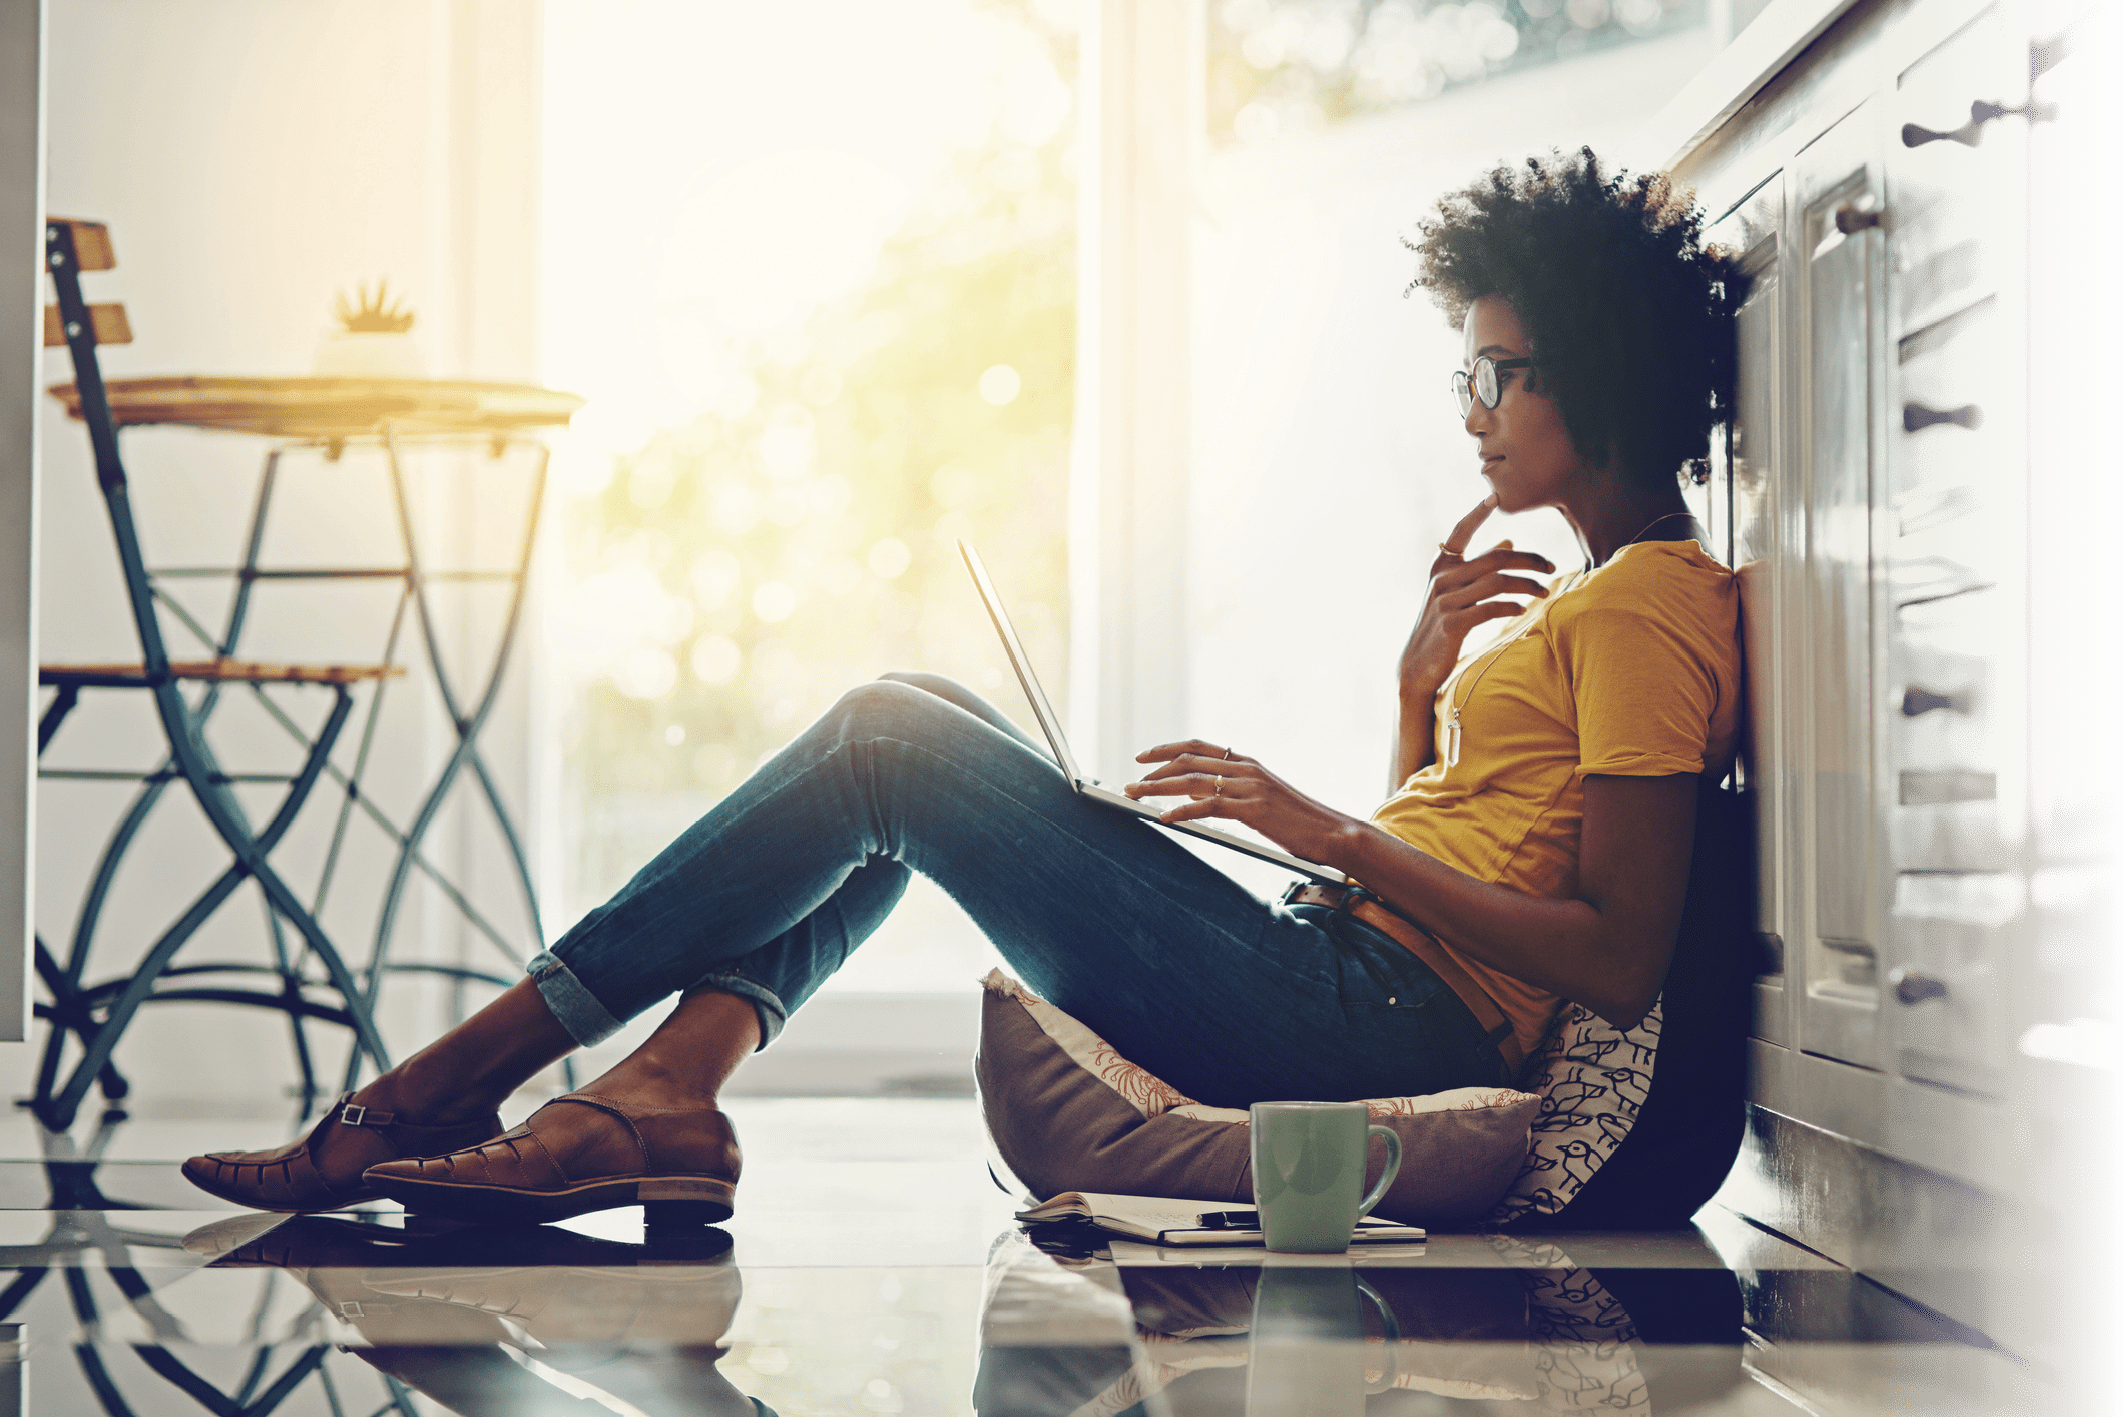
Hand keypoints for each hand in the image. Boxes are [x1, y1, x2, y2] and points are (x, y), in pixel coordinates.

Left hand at [1123, 740, 1358, 866]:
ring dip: (1158, 789)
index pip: (1198, 746)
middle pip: (1187, 760)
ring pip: (1192, 781)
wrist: (1332, 832)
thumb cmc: (1299, 821)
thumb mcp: (1262, 799)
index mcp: (1247, 763)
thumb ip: (1231, 792)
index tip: (1142, 757)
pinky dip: (1181, 811)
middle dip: (1153, 771)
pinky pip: (1208, 806)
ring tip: (1135, 796)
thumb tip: (1196, 795)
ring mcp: (1249, 787)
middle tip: (1130, 784)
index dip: (1166, 749)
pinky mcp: (1252, 810)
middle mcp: (1245, 769)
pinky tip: (1164, 818)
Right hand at [1398, 493, 1555, 698]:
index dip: (1476, 515)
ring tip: (1545, 592)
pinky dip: (1512, 606)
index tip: (1494, 497)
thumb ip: (1477, 568)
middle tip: (1551, 567)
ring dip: (1528, 585)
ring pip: (1498, 582)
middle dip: (1529, 560)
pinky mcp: (1453, 624)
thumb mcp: (1455, 592)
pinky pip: (1491, 608)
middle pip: (1495, 559)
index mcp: (1441, 566)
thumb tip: (1508, 542)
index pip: (1461, 532)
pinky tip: (1524, 609)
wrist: (1417, 665)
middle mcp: (1442, 579)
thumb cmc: (1442, 625)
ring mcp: (1445, 601)